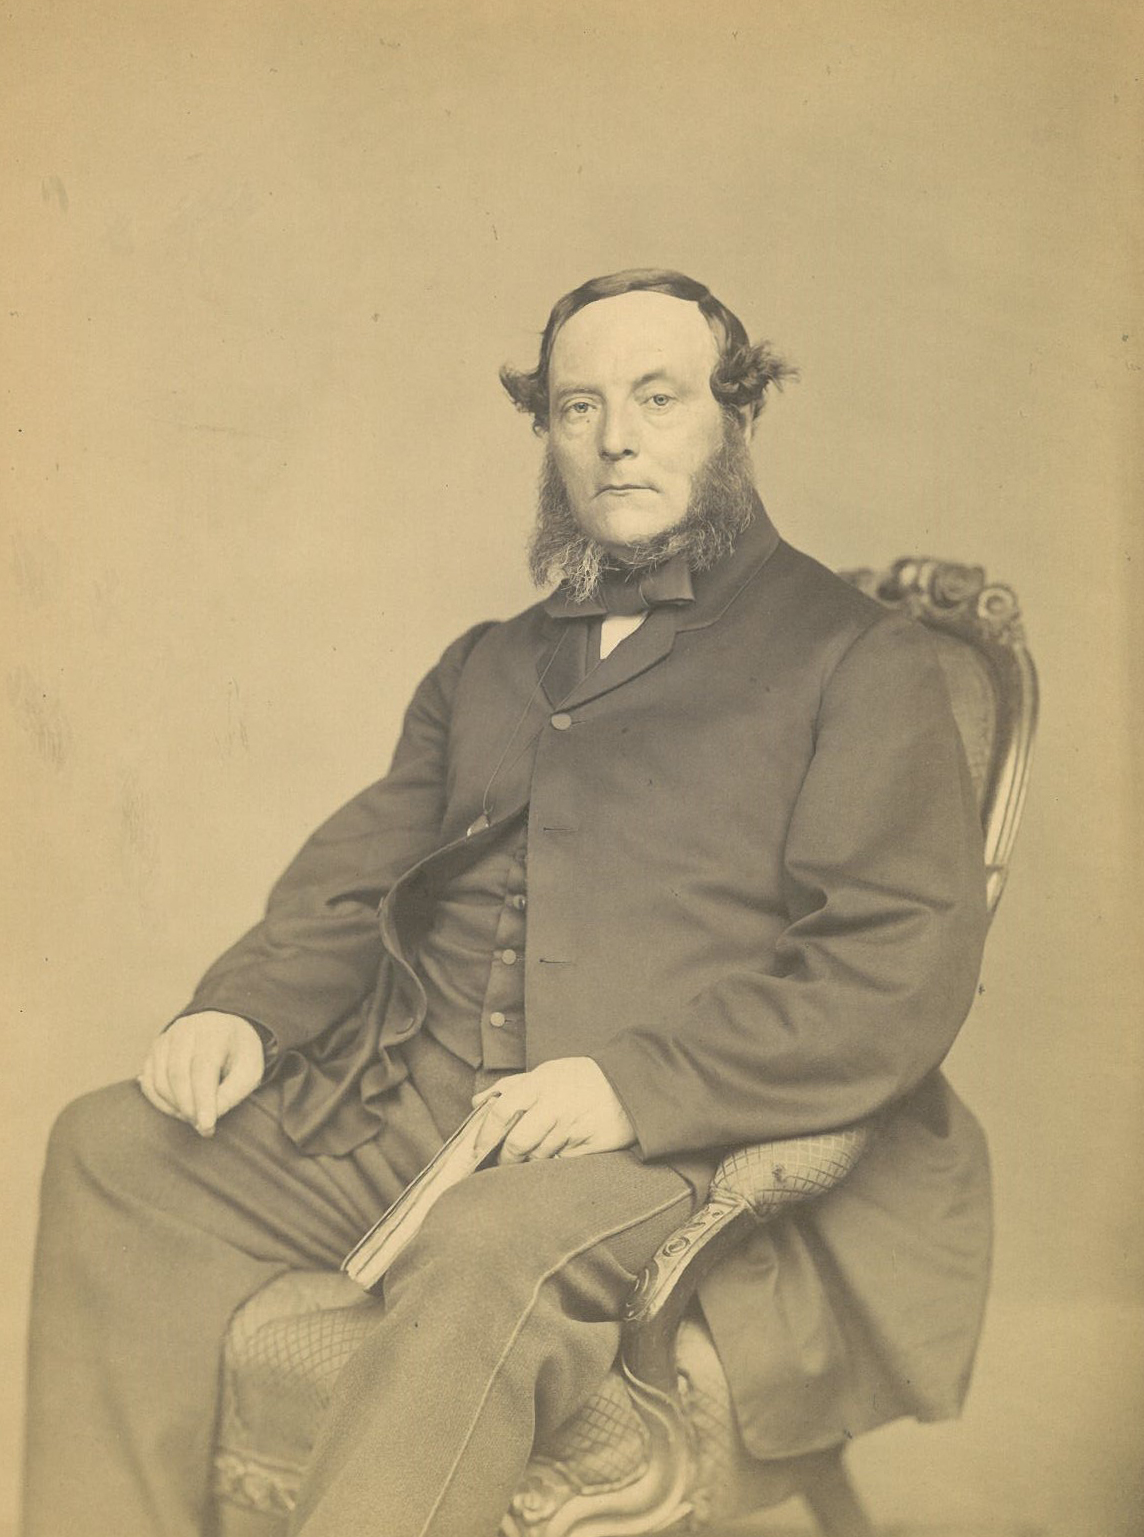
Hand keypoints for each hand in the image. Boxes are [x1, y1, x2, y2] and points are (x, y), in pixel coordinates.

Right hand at [138, 1011, 264, 1136]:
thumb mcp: (249, 1072)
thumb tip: (205, 1121)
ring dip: (175, 1107)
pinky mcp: (154, 1050)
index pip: (203, 1068)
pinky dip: (161, 1103)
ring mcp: (166, 1038)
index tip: (206, 1126)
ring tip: (195, 1117)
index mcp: (214, 1031)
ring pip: (160, 1081)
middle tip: (204, 1128)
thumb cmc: (240, 1055)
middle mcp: (185, 1030)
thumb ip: (231, 1094)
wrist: (226, 1030)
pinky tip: (179, 1109)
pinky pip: (149, 1082)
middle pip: (177, 1075)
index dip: (203, 1100)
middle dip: (189, 1108)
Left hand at [471, 1057, 635, 1163]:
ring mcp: (572, 1128)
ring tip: (540, 1148)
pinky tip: (562, 1149)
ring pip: (538, 1157)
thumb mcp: (548, 1072)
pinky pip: (561, 1163)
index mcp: (540, 1084)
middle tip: (506, 1159)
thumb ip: (511, 1087)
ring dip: (533, 1158)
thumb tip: (478, 1102)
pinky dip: (556, 1160)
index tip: (477, 1148)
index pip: (502, 1112)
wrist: (630, 1084)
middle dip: (506, 1157)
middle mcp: (554, 1106)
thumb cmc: (582, 1078)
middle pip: (517, 1143)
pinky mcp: (588, 1147)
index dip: (486, 1133)